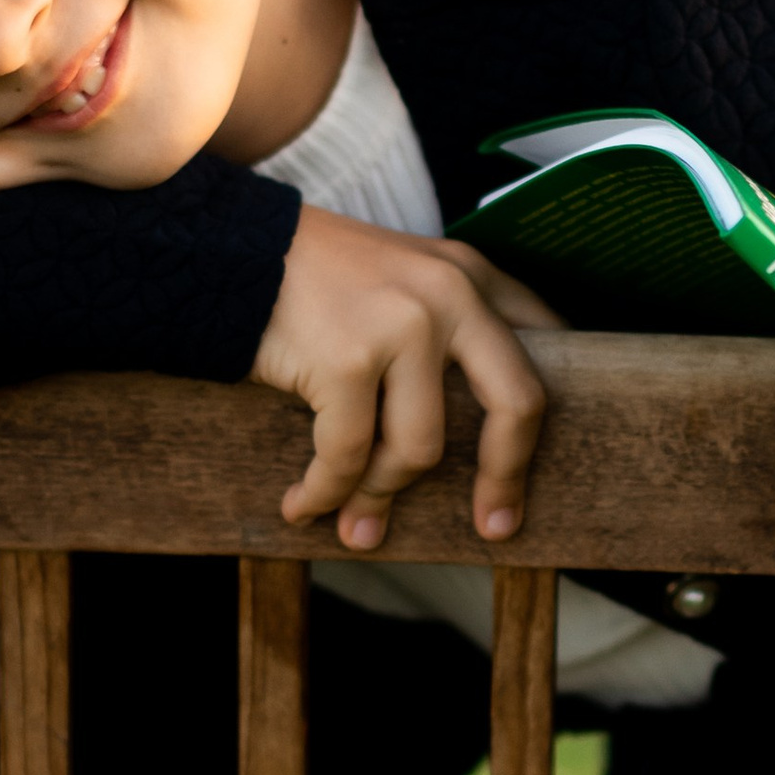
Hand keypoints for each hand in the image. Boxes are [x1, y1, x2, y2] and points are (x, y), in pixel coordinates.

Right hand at [252, 206, 553, 547]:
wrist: (229, 248)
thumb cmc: (313, 278)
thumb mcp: (401, 277)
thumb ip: (445, 327)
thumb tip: (472, 434)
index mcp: (470, 275)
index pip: (545, 346)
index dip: (544, 412)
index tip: (530, 469)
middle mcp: (449, 294)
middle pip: (516, 404)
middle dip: (505, 477)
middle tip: (494, 526)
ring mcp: (401, 325)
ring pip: (419, 449)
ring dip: (380, 495)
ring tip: (355, 524)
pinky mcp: (347, 359)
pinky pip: (347, 456)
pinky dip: (324, 493)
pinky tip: (303, 506)